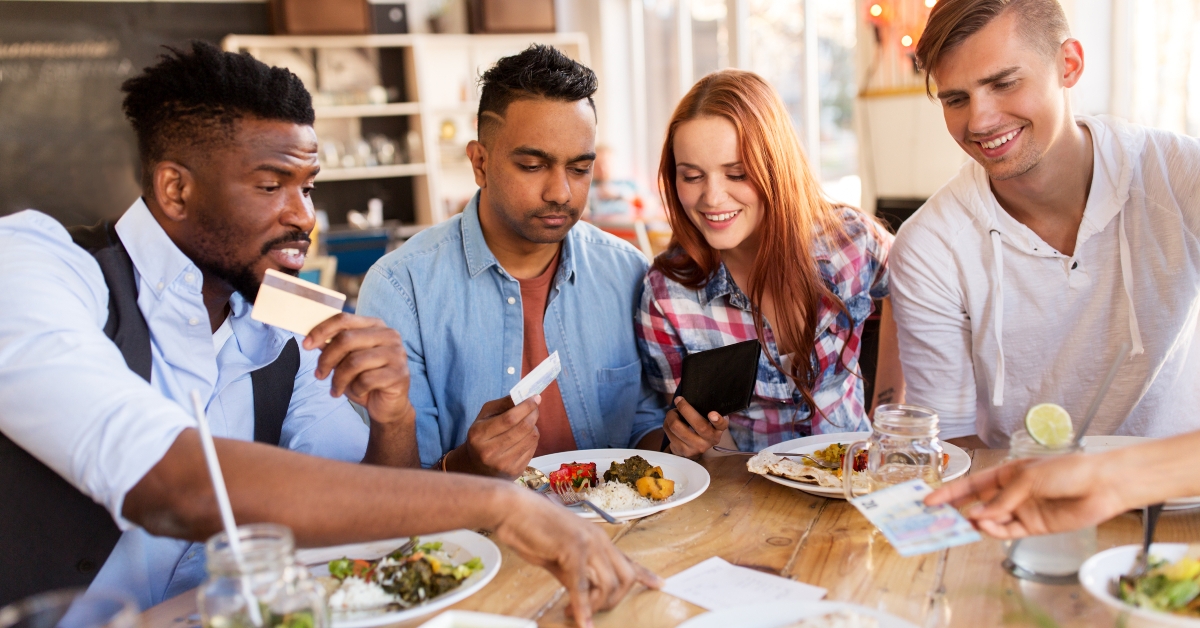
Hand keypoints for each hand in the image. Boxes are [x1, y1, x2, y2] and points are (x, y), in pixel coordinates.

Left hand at [304, 313, 414, 425]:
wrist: (388, 406)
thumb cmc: (366, 380)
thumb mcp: (345, 361)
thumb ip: (333, 347)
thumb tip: (312, 339)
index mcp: (376, 326)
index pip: (344, 319)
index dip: (322, 330)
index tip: (306, 345)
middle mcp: (389, 335)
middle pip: (346, 339)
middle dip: (327, 359)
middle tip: (319, 375)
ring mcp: (397, 354)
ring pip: (354, 362)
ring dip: (338, 379)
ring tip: (335, 389)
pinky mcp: (399, 374)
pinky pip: (366, 380)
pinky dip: (356, 389)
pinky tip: (358, 392)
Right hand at [449, 396, 540, 477]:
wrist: (477, 465)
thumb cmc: (482, 435)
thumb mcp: (485, 416)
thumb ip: (503, 403)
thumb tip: (525, 396)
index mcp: (478, 435)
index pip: (509, 419)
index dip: (525, 407)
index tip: (535, 398)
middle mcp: (489, 452)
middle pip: (522, 428)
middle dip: (533, 414)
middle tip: (535, 408)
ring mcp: (502, 464)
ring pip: (530, 438)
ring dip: (533, 426)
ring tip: (527, 423)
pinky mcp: (514, 471)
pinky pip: (533, 449)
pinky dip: (532, 439)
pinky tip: (525, 437)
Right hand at [494, 488, 662, 626]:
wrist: (512, 509)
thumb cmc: (531, 529)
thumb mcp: (558, 557)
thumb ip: (574, 574)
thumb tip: (582, 594)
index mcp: (597, 539)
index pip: (627, 560)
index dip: (644, 575)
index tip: (659, 585)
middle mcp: (598, 539)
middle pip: (624, 578)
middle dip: (612, 601)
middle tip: (591, 612)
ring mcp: (587, 543)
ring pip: (608, 584)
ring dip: (594, 606)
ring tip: (573, 613)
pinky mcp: (572, 549)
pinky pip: (582, 585)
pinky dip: (581, 607)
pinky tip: (579, 620)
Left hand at [663, 396, 727, 457]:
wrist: (693, 450)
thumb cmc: (701, 428)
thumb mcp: (709, 422)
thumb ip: (705, 412)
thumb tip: (692, 399)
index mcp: (717, 431)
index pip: (721, 426)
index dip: (717, 420)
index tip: (712, 414)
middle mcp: (708, 441)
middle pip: (697, 424)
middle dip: (685, 408)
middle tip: (678, 400)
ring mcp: (694, 448)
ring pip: (676, 427)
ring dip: (671, 415)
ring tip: (673, 412)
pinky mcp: (681, 450)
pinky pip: (668, 431)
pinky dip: (666, 422)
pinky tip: (670, 422)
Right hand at [924, 453, 1127, 538]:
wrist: (1102, 486)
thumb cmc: (1067, 471)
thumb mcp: (1027, 478)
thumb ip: (1002, 499)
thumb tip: (978, 515)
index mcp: (1006, 474)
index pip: (971, 485)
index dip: (950, 492)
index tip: (929, 501)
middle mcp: (1011, 493)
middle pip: (977, 504)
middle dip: (958, 512)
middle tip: (940, 520)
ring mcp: (1022, 511)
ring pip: (990, 520)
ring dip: (977, 522)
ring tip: (967, 523)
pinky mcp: (1034, 527)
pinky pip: (1008, 532)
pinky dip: (995, 531)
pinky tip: (989, 527)